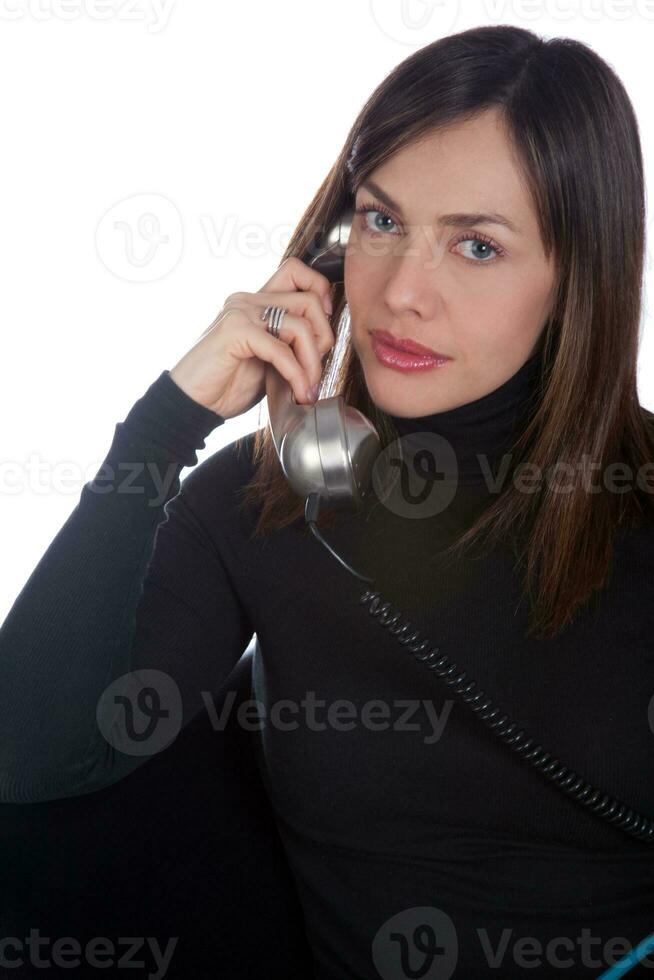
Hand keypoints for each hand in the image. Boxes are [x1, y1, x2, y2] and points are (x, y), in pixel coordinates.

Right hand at [169, 257, 335, 419]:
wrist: (191, 404)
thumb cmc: (226, 385)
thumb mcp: (267, 360)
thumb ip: (288, 344)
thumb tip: (323, 343)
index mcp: (256, 302)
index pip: (297, 271)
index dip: (320, 293)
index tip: (322, 329)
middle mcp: (248, 300)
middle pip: (309, 299)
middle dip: (323, 339)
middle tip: (315, 372)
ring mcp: (241, 313)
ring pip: (301, 325)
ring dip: (312, 363)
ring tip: (307, 389)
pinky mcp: (236, 331)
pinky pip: (282, 350)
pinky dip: (296, 375)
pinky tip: (297, 392)